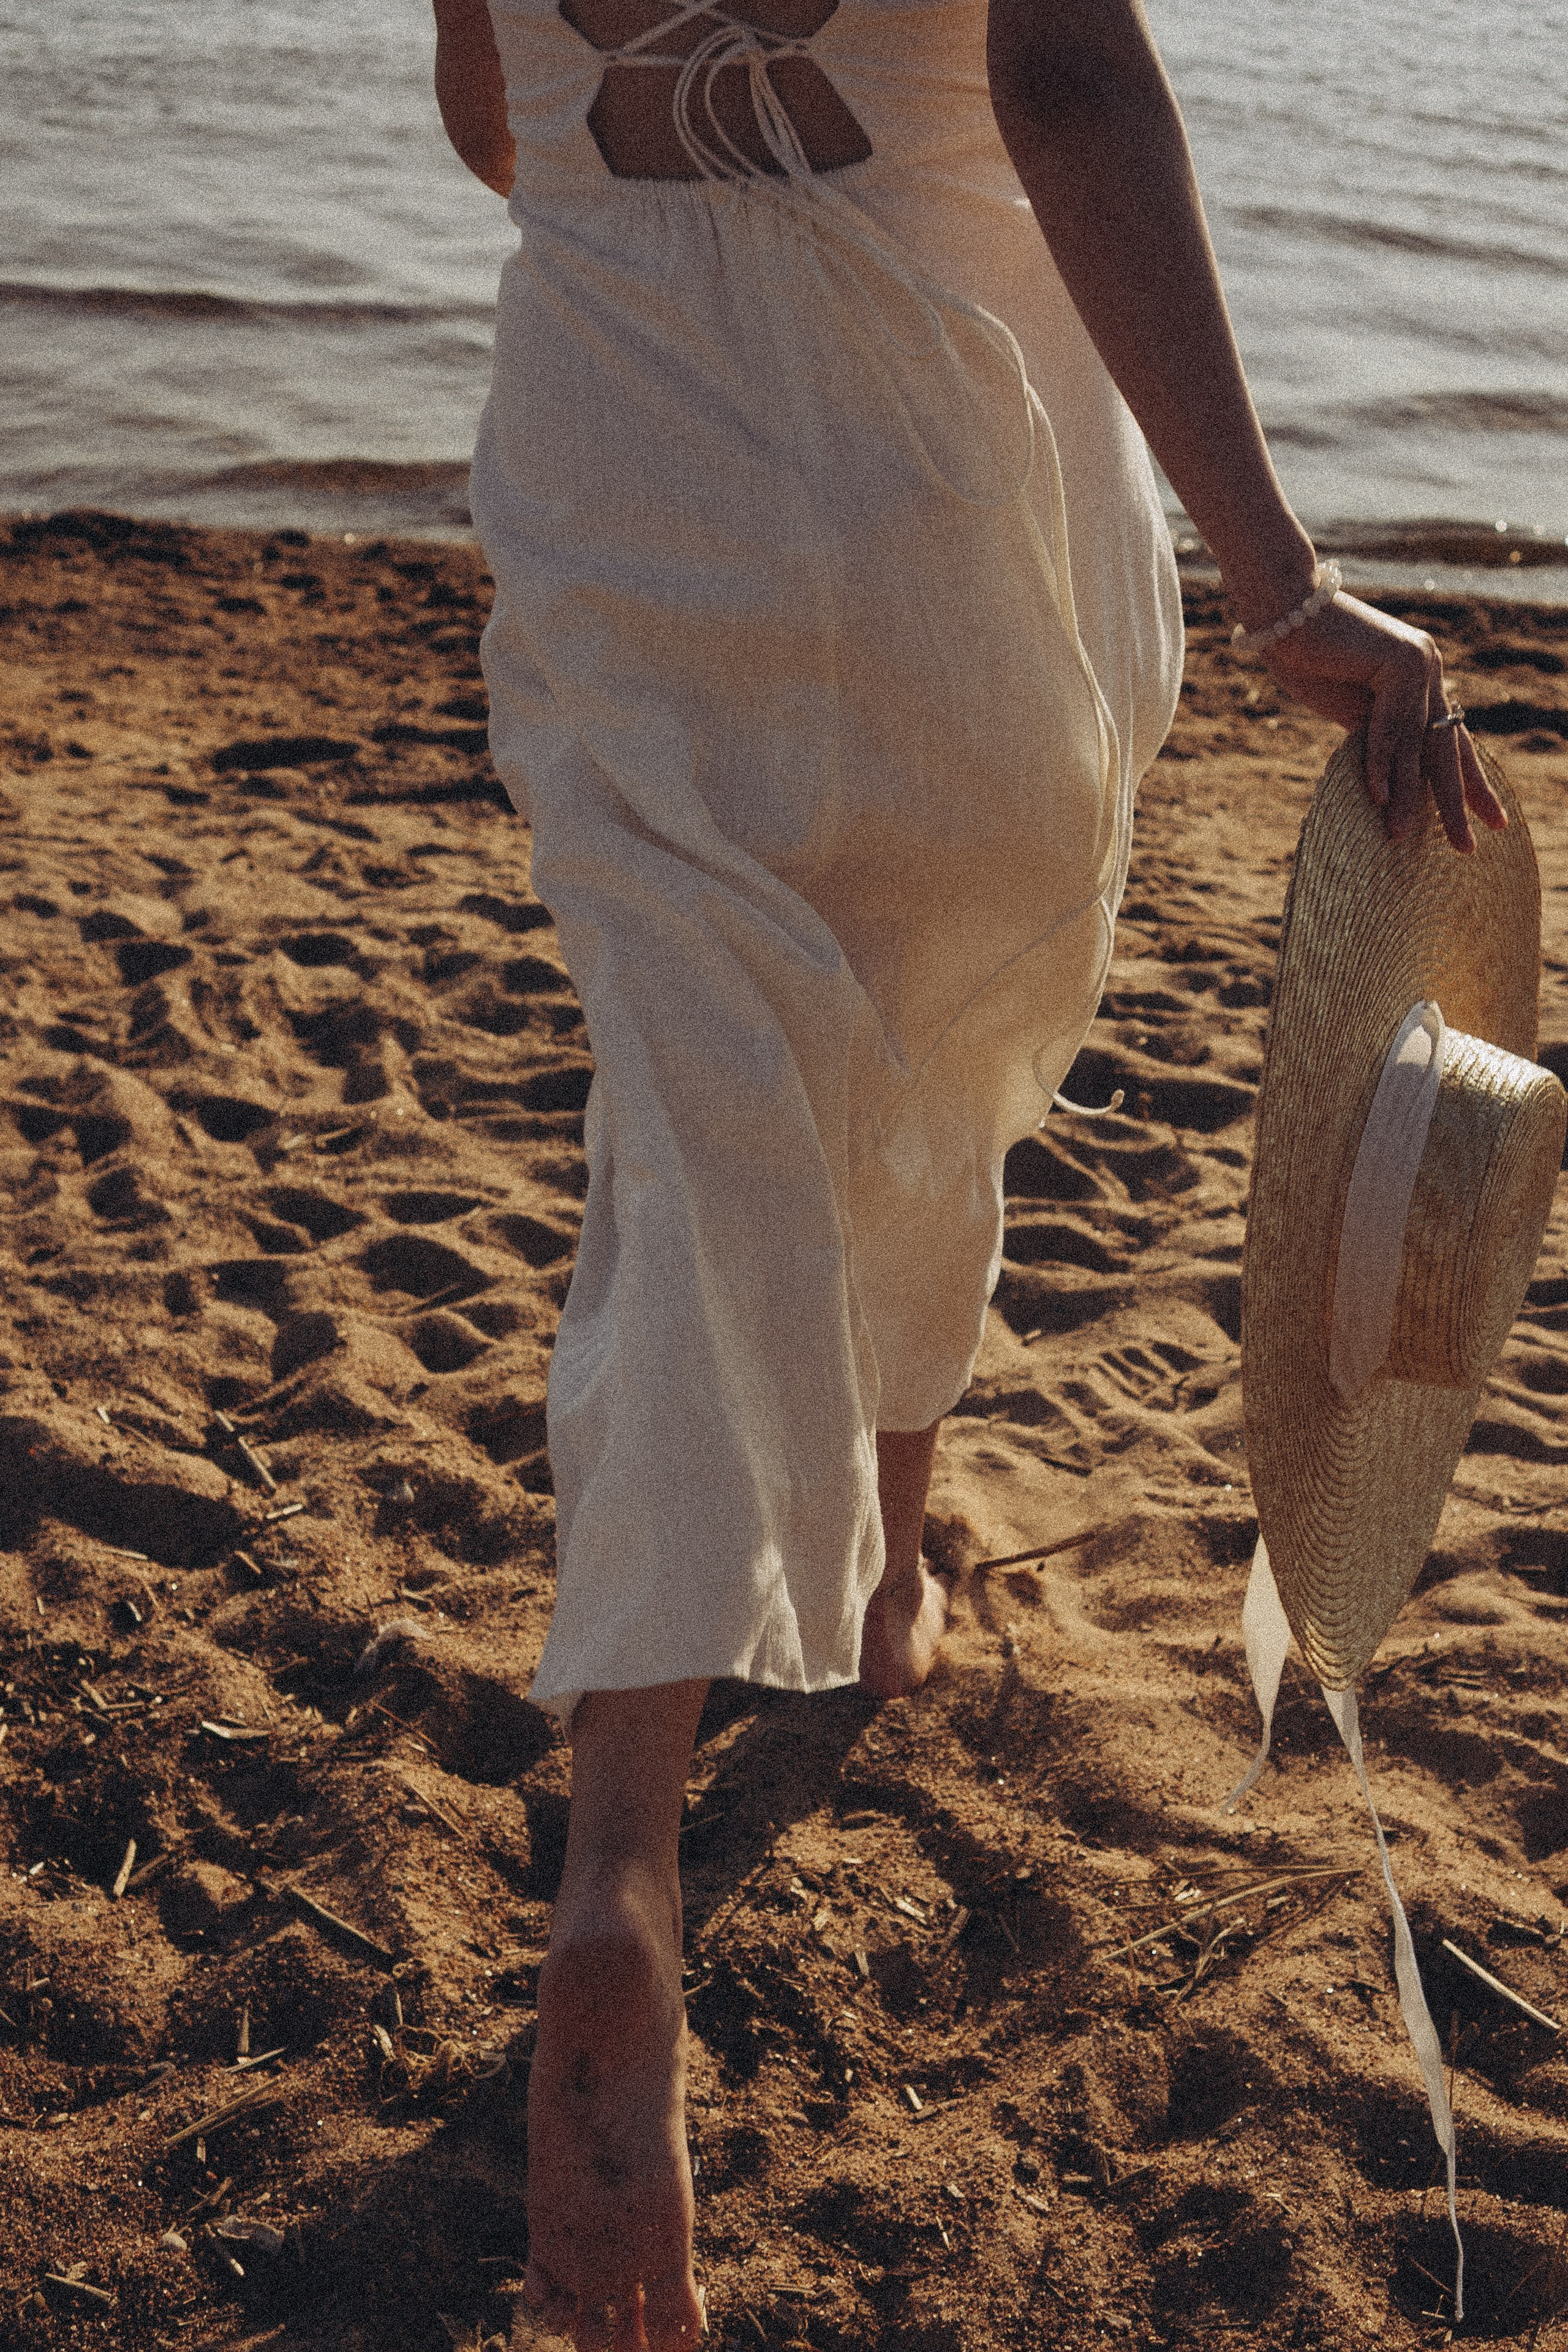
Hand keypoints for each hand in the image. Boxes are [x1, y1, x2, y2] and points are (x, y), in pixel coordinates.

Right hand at [1258, 589, 1506, 854]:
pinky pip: (1388, 726)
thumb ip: (1373, 735)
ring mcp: (1419, 666)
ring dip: (1405, 795)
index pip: (1449, 743)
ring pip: (1415, 745)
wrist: (1284, 609)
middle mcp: (1428, 673)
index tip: (1487, 819)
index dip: (1468, 784)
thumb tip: (1386, 781)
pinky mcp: (1399, 662)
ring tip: (1400, 837)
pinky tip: (1376, 799)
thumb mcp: (1347, 706)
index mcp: (1420, 683)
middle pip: (1445, 750)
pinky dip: (1379, 763)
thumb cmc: (1304, 655)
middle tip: (1467, 846)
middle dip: (1457, 802)